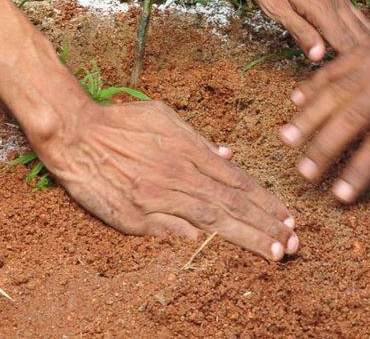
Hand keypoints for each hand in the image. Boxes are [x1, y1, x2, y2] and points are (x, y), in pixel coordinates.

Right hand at [37, 96, 298, 262]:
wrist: (75, 134)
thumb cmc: (118, 123)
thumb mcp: (162, 116)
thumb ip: (195, 139)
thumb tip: (226, 155)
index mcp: (186, 148)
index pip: (236, 179)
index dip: (264, 200)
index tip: (287, 217)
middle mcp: (178, 173)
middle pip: (231, 203)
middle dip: (266, 223)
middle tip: (294, 243)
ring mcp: (158, 197)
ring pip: (211, 220)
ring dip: (246, 236)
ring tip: (275, 252)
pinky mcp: (136, 217)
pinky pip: (173, 232)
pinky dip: (199, 242)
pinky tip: (221, 253)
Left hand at [239, 0, 369, 59]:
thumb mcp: (272, 4)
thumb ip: (298, 30)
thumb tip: (319, 58)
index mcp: (320, 8)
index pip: (347, 45)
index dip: (358, 69)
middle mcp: (335, 2)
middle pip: (360, 38)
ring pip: (362, 26)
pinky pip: (356, 16)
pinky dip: (368, 32)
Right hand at [279, 10, 369, 201]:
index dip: (359, 172)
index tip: (340, 195)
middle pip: (348, 121)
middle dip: (323, 148)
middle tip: (303, 172)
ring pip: (332, 93)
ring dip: (308, 117)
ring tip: (286, 137)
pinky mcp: (362, 47)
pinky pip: (333, 68)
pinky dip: (313, 84)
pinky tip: (295, 99)